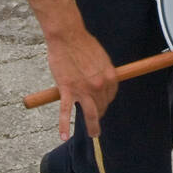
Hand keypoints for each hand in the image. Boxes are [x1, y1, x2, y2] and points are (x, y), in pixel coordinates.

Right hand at [46, 24, 118, 140]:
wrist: (67, 36)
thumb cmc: (83, 44)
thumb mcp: (101, 58)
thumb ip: (103, 72)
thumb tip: (101, 82)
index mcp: (110, 77)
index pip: (110, 96)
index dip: (105, 102)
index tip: (101, 104)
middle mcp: (99, 86)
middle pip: (101, 106)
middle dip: (99, 113)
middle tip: (96, 120)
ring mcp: (83, 90)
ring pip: (90, 114)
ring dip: (92, 126)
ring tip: (93, 134)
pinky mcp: (67, 90)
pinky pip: (65, 112)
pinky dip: (63, 125)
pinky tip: (63, 136)